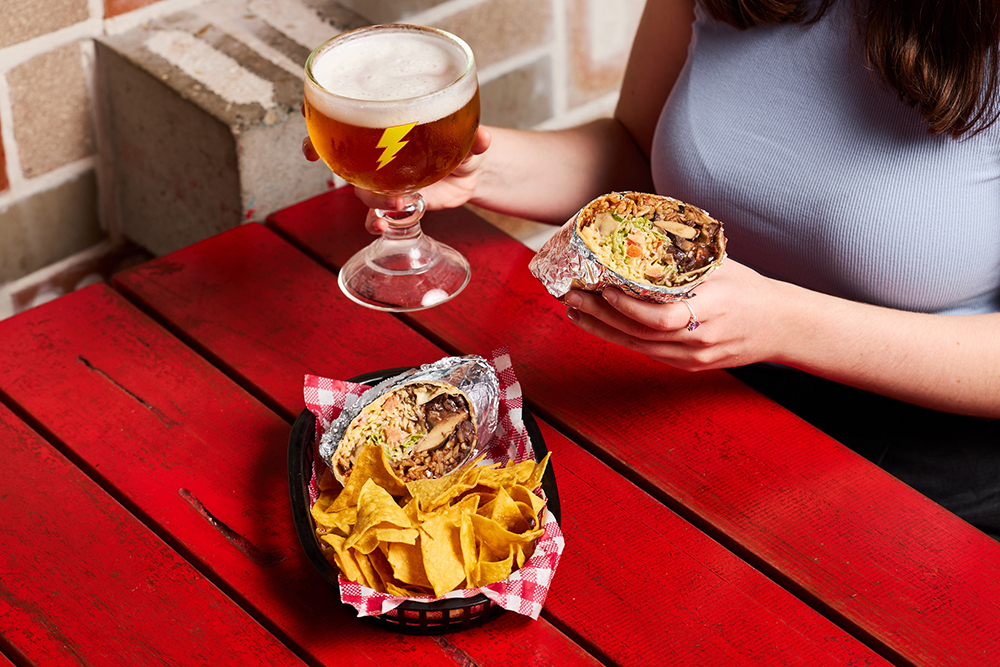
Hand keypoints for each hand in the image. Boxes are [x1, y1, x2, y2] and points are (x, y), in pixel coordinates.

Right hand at [301, 125, 492, 233]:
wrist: (473, 170)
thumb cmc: (461, 142)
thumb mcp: (468, 138)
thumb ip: (473, 138)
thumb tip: (483, 138)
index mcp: (387, 133)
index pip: (345, 126)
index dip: (319, 133)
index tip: (309, 142)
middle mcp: (379, 157)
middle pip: (348, 165)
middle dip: (353, 174)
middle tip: (385, 182)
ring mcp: (385, 183)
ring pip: (364, 193)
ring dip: (377, 201)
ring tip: (404, 203)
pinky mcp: (397, 205)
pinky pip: (378, 219)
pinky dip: (378, 225)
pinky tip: (386, 228)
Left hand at [563, 260, 784, 370]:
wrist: (783, 326)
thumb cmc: (751, 289)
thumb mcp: (722, 267)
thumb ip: (684, 261)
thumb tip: (641, 235)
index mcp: (711, 310)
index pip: (661, 317)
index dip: (628, 307)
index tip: (602, 289)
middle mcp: (699, 339)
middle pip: (640, 333)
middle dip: (600, 315)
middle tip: (570, 295)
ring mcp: (692, 357)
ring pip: (638, 346)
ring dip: (601, 329)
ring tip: (574, 311)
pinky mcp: (687, 364)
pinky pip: (646, 352)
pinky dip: (620, 337)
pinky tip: (599, 325)